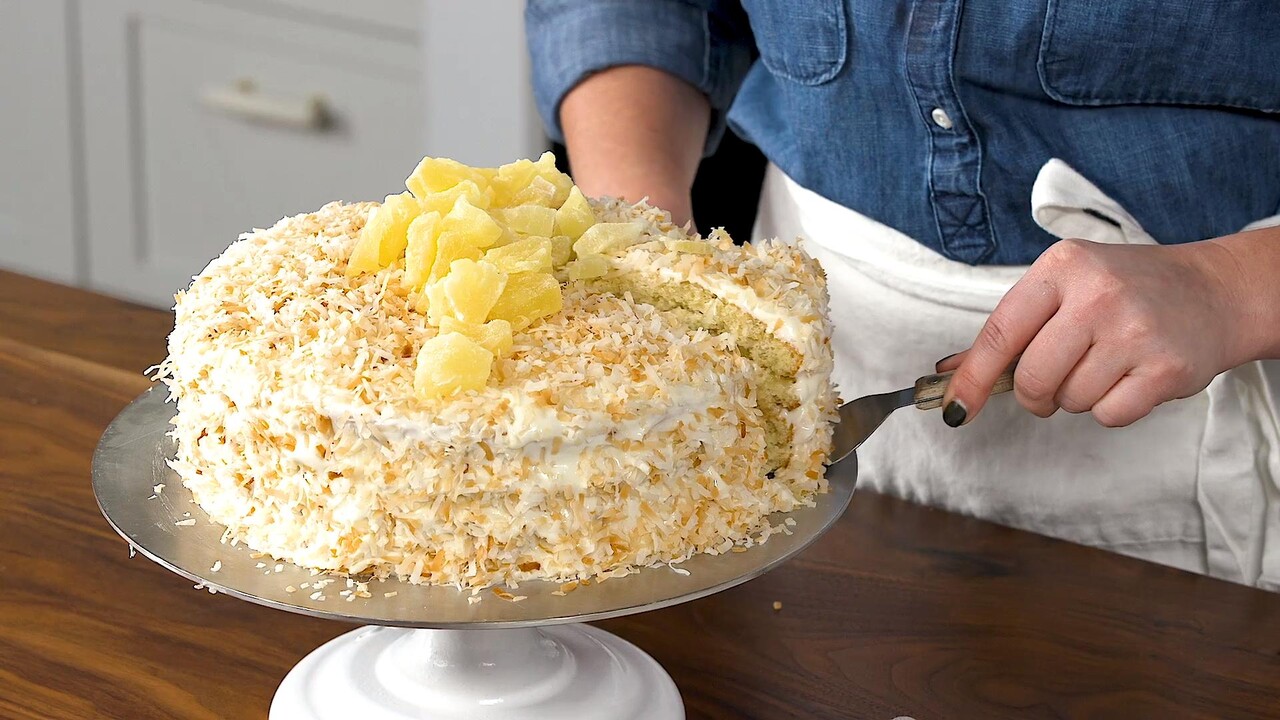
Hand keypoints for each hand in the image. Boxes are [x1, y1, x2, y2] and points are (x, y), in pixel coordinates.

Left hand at [937, 237, 1255, 427]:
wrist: (1214, 291)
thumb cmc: (1127, 290)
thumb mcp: (1066, 286)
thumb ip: (1011, 328)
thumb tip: (950, 371)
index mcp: (1063, 267)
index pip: (1000, 332)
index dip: (973, 378)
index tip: (955, 408)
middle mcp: (1099, 295)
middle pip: (1034, 378)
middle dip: (1035, 395)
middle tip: (1051, 386)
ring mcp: (1136, 331)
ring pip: (1071, 400)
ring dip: (1078, 396)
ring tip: (1106, 364)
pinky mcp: (1166, 368)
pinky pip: (1109, 415)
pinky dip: (1112, 408)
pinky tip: (1130, 377)